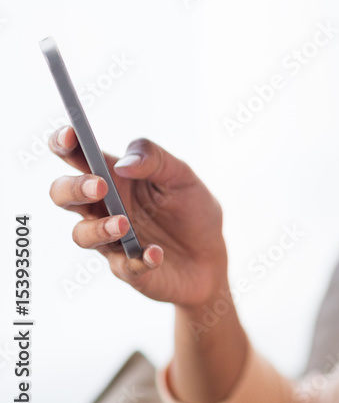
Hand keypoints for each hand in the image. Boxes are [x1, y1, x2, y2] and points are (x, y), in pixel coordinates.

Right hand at [48, 126, 227, 309]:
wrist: (211, 254)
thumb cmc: (191, 209)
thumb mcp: (182, 176)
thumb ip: (155, 160)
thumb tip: (124, 164)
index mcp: (113, 178)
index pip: (77, 156)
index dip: (64, 143)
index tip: (69, 134)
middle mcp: (104, 208)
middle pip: (63, 195)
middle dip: (73, 188)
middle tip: (99, 186)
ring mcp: (111, 240)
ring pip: (81, 235)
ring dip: (99, 228)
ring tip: (124, 224)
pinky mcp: (128, 268)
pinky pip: (124, 267)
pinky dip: (138, 260)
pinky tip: (156, 253)